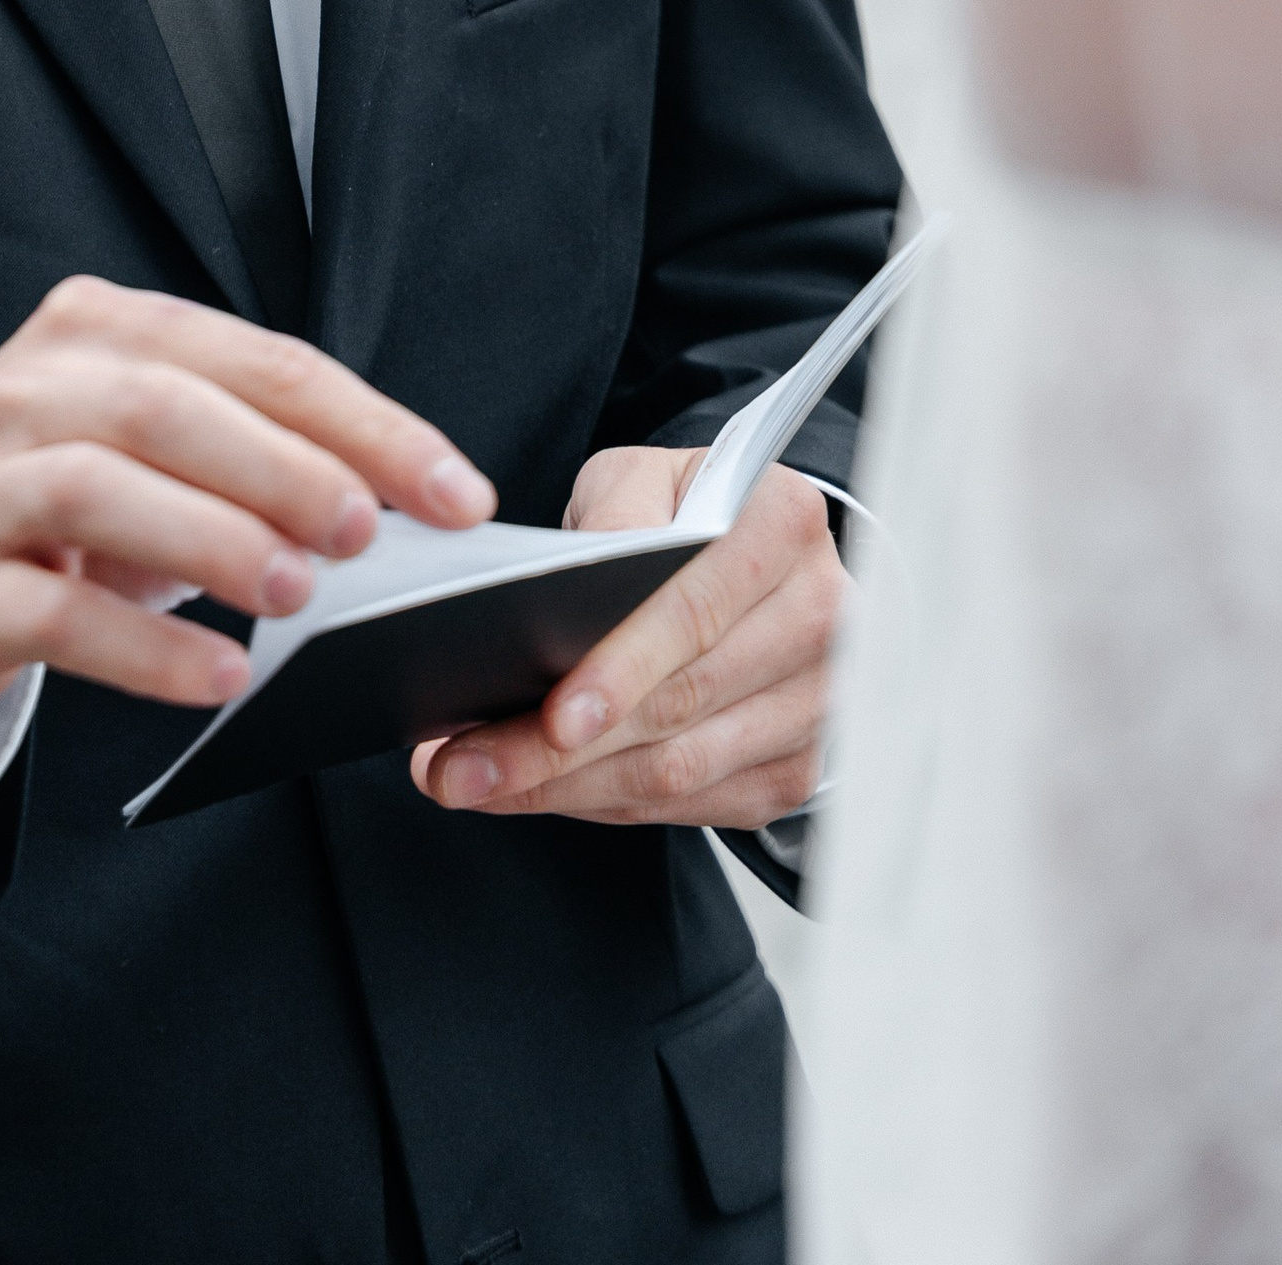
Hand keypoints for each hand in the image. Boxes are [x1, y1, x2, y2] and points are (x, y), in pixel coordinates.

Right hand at [0, 273, 495, 714]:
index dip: (368, 423)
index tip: (457, 491)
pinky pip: (52, 611)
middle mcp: (36, 388)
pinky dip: (144, 645)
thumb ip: (248, 452)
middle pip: (173, 405)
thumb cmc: (48, 502)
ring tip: (300, 595)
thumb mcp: (145, 449)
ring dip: (214, 538)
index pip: (258, 359)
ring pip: (101, 486)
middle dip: (288, 467)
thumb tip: (393, 506)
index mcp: (102, 331)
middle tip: (371, 534)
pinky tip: (216, 676)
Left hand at [410, 449, 844, 830]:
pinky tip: (538, 792)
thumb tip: (569, 586)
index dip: (621, 669)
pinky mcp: (798, 767)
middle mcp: (822, 617)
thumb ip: (614, 518)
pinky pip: (691, 805)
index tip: (551, 716)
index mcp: (784, 522)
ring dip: (566, 789)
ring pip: (680, 771)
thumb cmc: (682, 508)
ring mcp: (819, 703)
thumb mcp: (641, 477)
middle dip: (558, 749)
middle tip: (460, 767)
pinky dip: (605, 804)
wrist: (755, 556)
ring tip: (475, 783)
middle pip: (679, 704)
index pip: (694, 612)